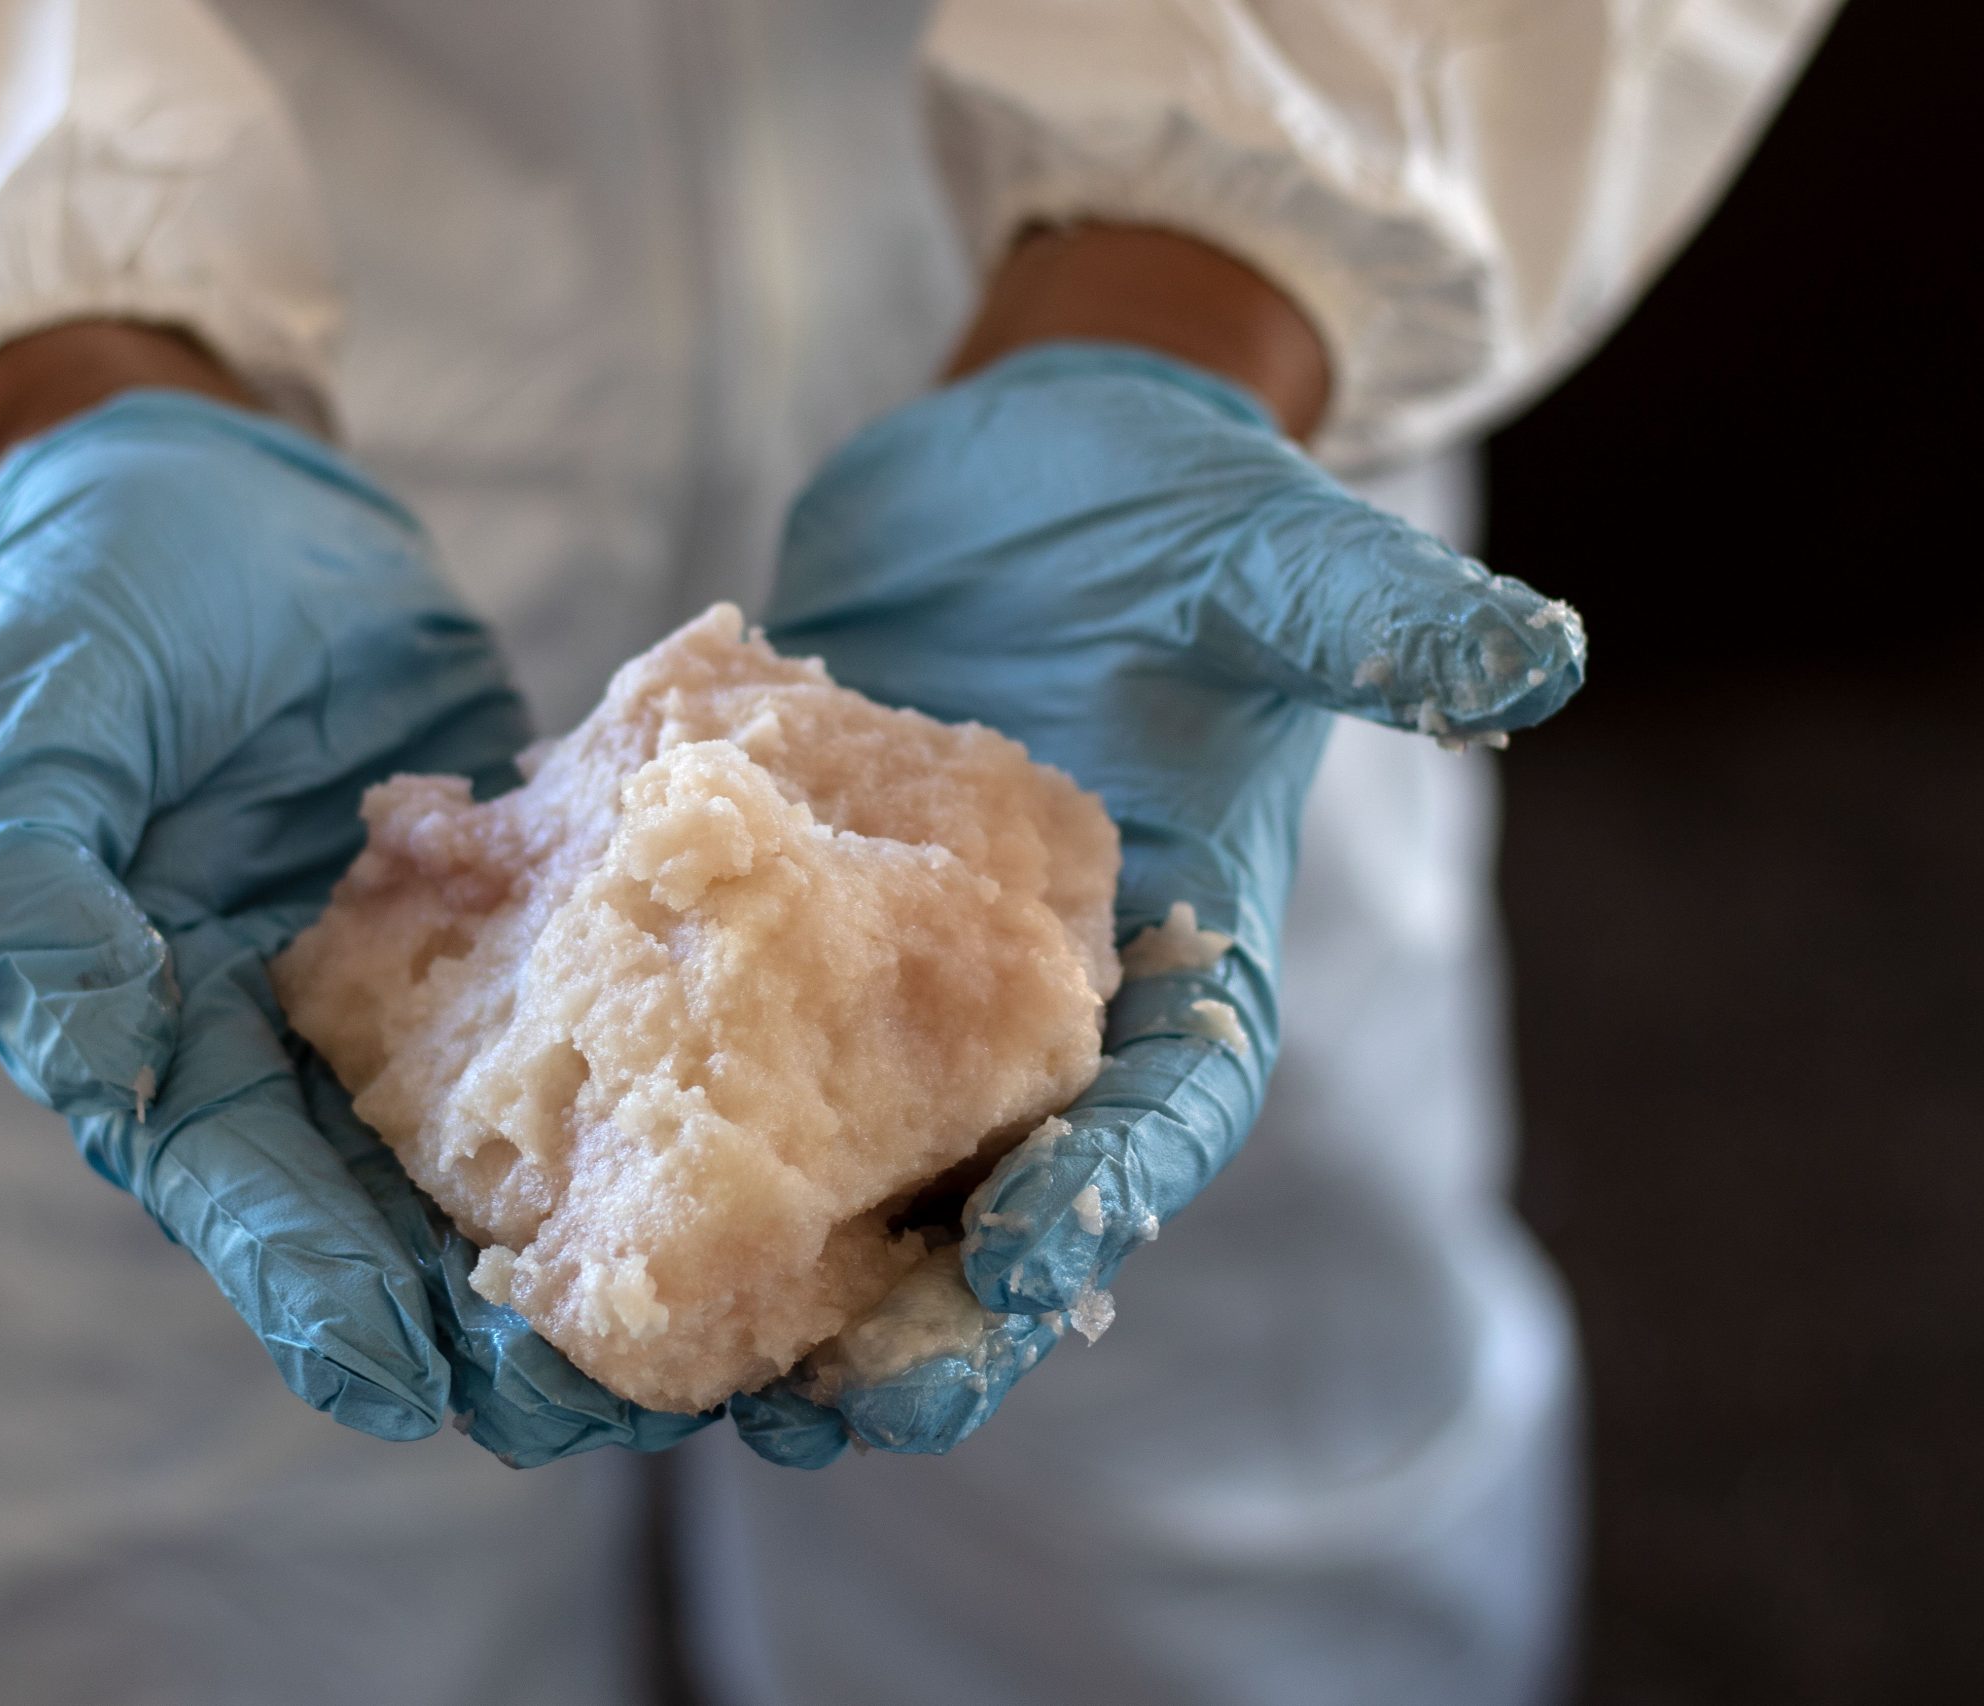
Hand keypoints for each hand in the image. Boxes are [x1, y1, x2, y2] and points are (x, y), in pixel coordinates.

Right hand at [0, 361, 709, 1464]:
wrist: (216, 479)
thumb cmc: (93, 585)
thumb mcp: (26, 711)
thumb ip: (25, 878)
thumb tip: (93, 1047)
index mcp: (148, 1029)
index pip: (232, 1192)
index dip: (311, 1290)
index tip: (404, 1379)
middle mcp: (277, 1046)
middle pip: (382, 1219)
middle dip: (482, 1319)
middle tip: (600, 1396)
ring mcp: (401, 991)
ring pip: (499, 1152)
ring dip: (593, 1241)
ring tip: (712, 1323)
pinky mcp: (507, 926)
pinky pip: (582, 1025)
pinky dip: (659, 1085)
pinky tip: (766, 1141)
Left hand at [731, 280, 1582, 1462]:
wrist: (1015, 472)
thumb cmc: (1164, 510)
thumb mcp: (1267, 555)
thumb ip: (1370, 618)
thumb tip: (1527, 655)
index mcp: (1178, 963)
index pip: (1166, 1113)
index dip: (1110, 1196)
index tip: (1024, 1259)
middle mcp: (1046, 1013)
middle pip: (1002, 1201)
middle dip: (931, 1321)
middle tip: (837, 1405)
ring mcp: (908, 993)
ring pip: (855, 1177)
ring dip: (779, 1286)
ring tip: (693, 1380)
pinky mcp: (791, 948)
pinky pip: (729, 1064)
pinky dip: (667, 1142)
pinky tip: (574, 1206)